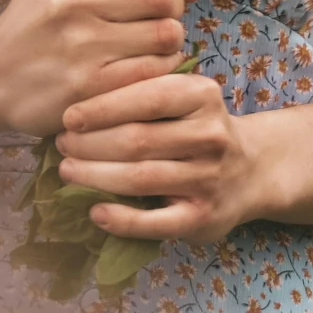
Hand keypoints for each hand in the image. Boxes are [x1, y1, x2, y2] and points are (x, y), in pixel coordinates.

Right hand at [0, 0, 204, 138]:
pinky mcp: (90, 88)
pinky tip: (146, 69)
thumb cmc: (36, 23)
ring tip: (153, 44)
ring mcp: (81, 45)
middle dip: (173, 6)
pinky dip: (161, 70)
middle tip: (160, 17)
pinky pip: (154, 72)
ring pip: (165, 35)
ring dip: (169, 40)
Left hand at [54, 70, 260, 244]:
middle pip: (138, 139)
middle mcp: (210, 135)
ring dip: (96, 175)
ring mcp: (208, 179)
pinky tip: (96, 212)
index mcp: (203, 95)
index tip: (69, 116)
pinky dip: (121, 219)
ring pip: (140, 178)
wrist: (251, 170)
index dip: (103, 107)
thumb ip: (147, 90)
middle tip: (61, 144)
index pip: (148, 96)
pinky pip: (154, 222)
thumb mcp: (186, 96)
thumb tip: (82, 98)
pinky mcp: (202, 218)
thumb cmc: (200, 127)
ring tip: (68, 170)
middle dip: (91, 143)